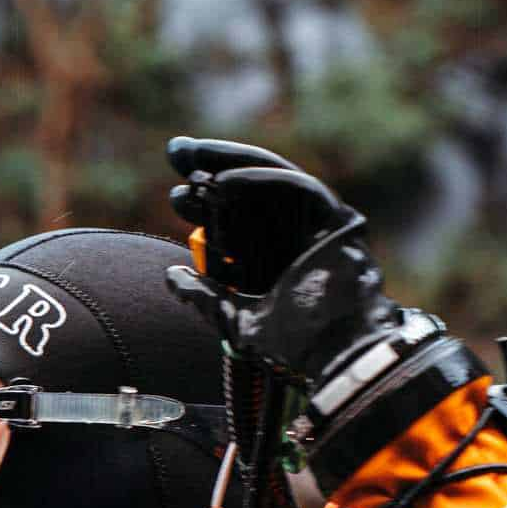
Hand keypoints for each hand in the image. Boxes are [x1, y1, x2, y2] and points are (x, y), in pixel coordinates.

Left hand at [163, 136, 397, 383]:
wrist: (336, 355)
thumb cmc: (292, 344)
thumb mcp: (234, 317)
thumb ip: (204, 296)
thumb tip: (170, 275)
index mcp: (270, 255)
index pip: (235, 215)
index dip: (202, 199)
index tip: (175, 191)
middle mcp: (291, 233)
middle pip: (249, 190)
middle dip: (211, 167)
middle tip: (176, 152)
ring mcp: (314, 224)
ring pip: (271, 179)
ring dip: (231, 166)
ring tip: (194, 164)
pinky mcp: (335, 218)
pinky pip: (298, 187)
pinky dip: (260, 180)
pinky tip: (225, 183)